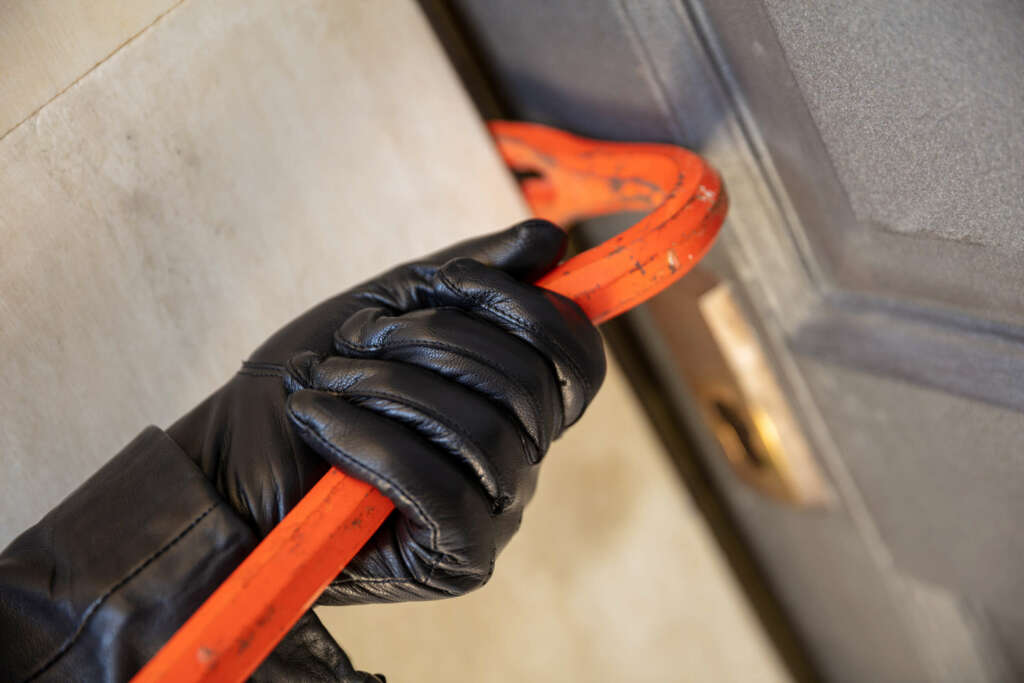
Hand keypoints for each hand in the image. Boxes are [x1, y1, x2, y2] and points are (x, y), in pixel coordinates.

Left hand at [167, 219, 604, 603]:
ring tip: (326, 379)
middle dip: (433, 339)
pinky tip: (318, 420)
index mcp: (516, 407)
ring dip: (389, 386)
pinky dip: (372, 441)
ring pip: (484, 433)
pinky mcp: (457, 561)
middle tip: (357, 336)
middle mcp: (520, 465)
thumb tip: (550, 239)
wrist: (226, 467)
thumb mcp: (388, 309)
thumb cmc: (313, 386)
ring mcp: (495, 518)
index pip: (578, 360)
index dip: (530, 308)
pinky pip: (443, 491)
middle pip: (528, 386)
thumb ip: (470, 277)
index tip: (452, 279)